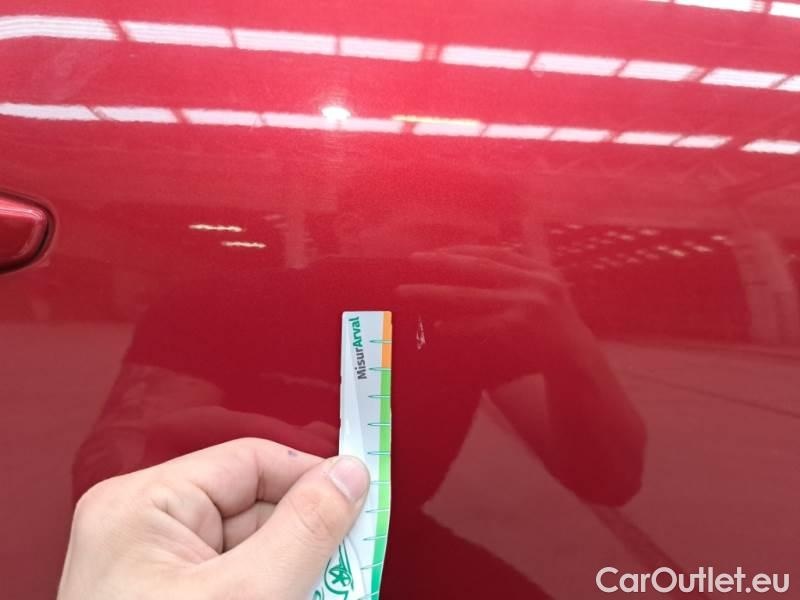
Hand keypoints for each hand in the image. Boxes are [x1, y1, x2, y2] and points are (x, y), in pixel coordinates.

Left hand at [58, 438, 369, 599]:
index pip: (251, 461)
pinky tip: (300, 599)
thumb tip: (348, 478)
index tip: (360, 499)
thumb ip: (306, 529)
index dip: (312, 477)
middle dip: (309, 539)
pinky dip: (276, 591)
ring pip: (254, 549)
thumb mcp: (248, 595)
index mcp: (144, 505)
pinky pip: (240, 581)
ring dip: (298, 573)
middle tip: (353, 566)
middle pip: (256, 507)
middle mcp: (144, 530)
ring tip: (329, 593)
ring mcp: (156, 571)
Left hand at [397, 245, 590, 372]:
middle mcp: (532, 283)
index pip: (493, 253)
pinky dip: (459, 326)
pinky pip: (480, 326)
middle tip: (412, 259)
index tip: (435, 251)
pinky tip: (438, 326)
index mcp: (537, 269)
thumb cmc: (559, 317)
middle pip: (478, 269)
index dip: (462, 250)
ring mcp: (525, 306)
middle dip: (442, 263)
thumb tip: (531, 217)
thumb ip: (538, 248)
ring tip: (406, 292)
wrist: (575, 357)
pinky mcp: (518, 329)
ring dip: (434, 293)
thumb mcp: (552, 278)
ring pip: (470, 297)